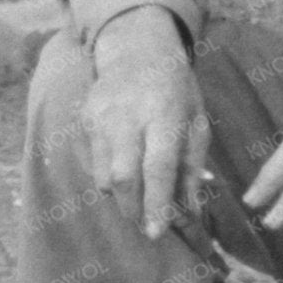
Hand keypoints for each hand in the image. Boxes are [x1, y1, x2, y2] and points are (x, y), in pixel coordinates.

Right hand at [81, 8, 206, 240]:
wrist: (137, 50)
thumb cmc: (176, 90)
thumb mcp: (197, 123)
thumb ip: (192, 168)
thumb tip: (191, 214)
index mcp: (163, 114)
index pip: (157, 167)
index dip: (156, 203)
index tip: (156, 232)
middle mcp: (128, 116)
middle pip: (122, 177)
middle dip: (133, 210)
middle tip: (145, 226)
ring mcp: (101, 117)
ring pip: (102, 176)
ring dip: (120, 197)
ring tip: (137, 200)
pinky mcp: (85, 120)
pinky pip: (93, 163)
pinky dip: (108, 179)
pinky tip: (124, 172)